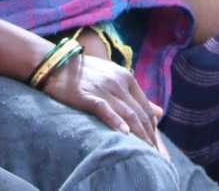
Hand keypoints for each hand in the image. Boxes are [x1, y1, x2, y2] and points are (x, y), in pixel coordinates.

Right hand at [41, 52, 168, 155]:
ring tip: (145, 152)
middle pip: (139, 113)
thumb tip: (160, 112)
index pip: (145, 107)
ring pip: (128, 114)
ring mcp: (104, 89)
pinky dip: (116, 122)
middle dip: (149, 135)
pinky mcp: (89, 96)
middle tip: (155, 154)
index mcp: (127, 78)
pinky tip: (124, 134)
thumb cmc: (87, 73)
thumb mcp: (115, 79)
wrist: (58, 64)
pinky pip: (105, 110)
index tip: (156, 145)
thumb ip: (136, 96)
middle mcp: (119, 82)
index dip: (152, 128)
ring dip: (139, 135)